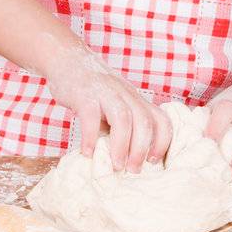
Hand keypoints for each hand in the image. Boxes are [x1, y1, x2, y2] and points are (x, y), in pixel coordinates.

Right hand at [38, 40, 170, 169]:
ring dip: (121, 145)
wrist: (69, 60)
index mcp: (137, 100)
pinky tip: (87, 153)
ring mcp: (106, 93)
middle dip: (141, 149)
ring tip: (116, 166)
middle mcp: (126, 95)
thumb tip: (124, 161)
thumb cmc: (94, 91)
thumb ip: (121, 127)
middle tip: (134, 171)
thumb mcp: (115, 105)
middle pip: (144, 121)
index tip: (154, 161)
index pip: (161, 119)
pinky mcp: (85, 95)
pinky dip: (91, 137)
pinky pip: (91, 117)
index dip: (162, 141)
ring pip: (123, 119)